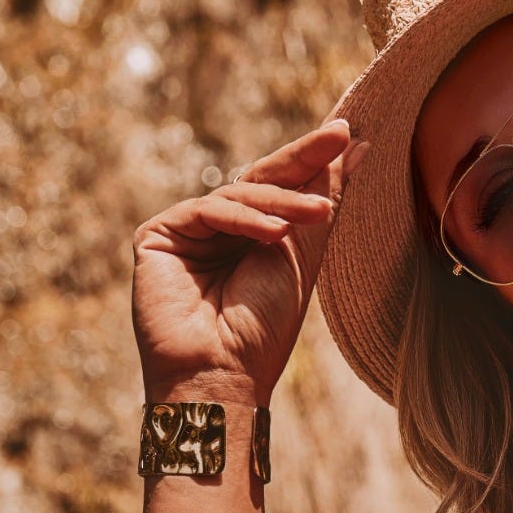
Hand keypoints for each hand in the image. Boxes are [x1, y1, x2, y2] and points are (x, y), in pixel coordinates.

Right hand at [131, 120, 364, 407]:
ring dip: (283, 202)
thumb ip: (321, 200)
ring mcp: (186, 232)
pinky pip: (206, 210)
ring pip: (239, 195)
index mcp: (250, 240)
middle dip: (302, 159)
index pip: (281, 191)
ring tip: (321, 213)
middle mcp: (218, 232)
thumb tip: (354, 147)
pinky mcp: (157, 236)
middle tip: (339, 136)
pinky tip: (275, 235)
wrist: (222, 376)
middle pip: (260, 181)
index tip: (349, 137)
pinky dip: (243, 220)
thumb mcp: (302, 259)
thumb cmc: (263, 331)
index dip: (314, 164)